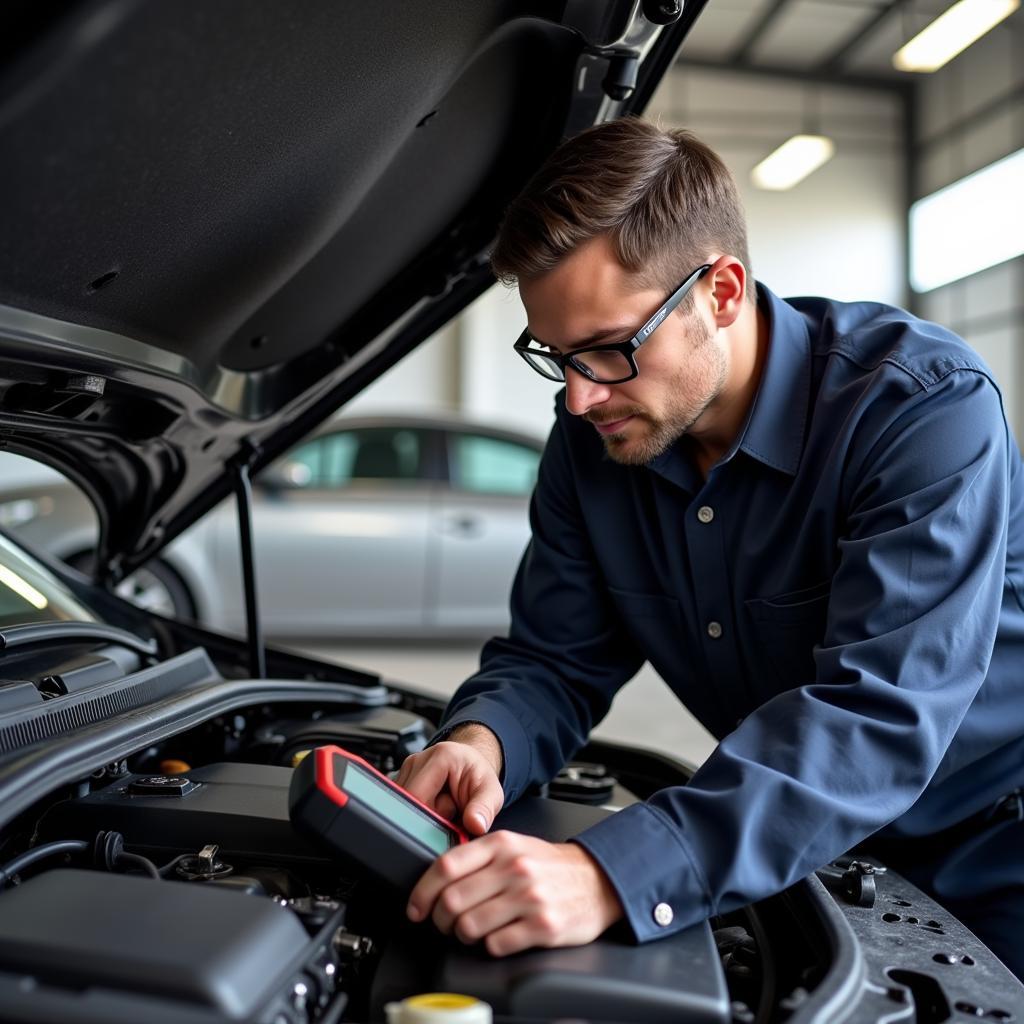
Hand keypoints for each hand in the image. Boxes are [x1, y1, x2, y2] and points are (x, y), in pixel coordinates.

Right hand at [395, 725, 503, 834]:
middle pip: (409, 803)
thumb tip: (476, 825)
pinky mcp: (401, 777)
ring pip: (404, 806)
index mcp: (441, 757)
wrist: (470, 765)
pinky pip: (403, 805)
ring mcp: (406, 768)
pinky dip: (417, 810)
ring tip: (443, 807)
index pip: (420, 797)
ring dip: (422, 814)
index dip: (433, 817)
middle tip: (450, 811)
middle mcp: (418, 758)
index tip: (450, 821)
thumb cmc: (479, 778)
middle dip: (428, 816)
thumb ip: (484, 809)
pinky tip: (432, 805)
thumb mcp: (491, 794)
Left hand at [406, 831, 623, 955]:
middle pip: (452, 900)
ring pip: (469, 926)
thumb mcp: (514, 845)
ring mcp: (529, 897)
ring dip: (463, 935)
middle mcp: (514, 868)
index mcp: (501, 844)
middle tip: (444, 924)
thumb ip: (479, 856)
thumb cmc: (550, 865)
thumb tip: (437, 877)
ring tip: (471, 932)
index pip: (446, 865)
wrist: (598, 879)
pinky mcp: (543, 926)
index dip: (422, 891)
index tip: (416, 907)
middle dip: (439, 920)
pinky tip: (498, 937)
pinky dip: (490, 946)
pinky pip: (496, 945)